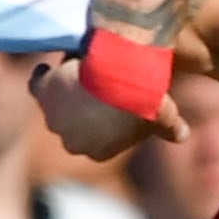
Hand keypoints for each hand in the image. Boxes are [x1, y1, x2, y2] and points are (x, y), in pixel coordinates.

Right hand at [33, 55, 184, 159]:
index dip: (102, 124)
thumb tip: (182, 137)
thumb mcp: (164, 117)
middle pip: (73, 126)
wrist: (123, 77)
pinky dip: (42, 76)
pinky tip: (48, 66)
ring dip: (62, 94)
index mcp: (98, 152)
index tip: (108, 108)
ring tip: (72, 75)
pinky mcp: (45, 93)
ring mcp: (55, 119)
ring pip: (54, 106)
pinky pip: (37, 86)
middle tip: (92, 89)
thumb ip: (171, 129)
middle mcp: (72, 142)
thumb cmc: (146, 101)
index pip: (96, 141)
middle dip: (81, 111)